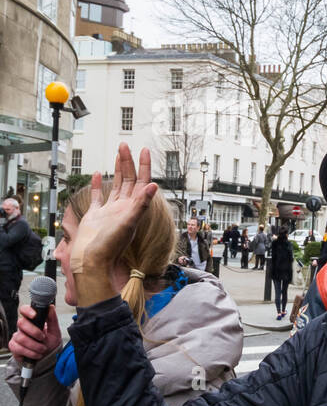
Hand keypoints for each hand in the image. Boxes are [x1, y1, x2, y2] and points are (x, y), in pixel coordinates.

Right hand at [7, 303, 61, 360]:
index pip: (24, 310)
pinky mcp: (14, 346)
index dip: (27, 311)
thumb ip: (52, 319)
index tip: (35, 315)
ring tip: (43, 349)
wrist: (47, 356)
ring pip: (21, 338)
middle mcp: (22, 327)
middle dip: (34, 332)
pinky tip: (37, 354)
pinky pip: (19, 348)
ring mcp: (17, 336)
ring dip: (35, 345)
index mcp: (32, 320)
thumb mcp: (55, 331)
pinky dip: (31, 353)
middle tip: (43, 338)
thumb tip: (50, 307)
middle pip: (21, 323)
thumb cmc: (50, 342)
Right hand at [69, 144, 158, 283]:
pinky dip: (97, 185)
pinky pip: (97, 196)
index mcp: (133, 208)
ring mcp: (109, 211)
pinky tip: (97, 174)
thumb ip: (141, 204)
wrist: (91, 260)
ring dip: (118, 170)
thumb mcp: (129, 222)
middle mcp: (124, 208)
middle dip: (128, 162)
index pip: (142, 182)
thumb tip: (155, 186)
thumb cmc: (110, 245)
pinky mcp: (95, 215)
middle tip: (125, 145)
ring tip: (119, 154)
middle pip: (129, 180)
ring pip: (116, 185)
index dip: (144, 166)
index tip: (144, 150)